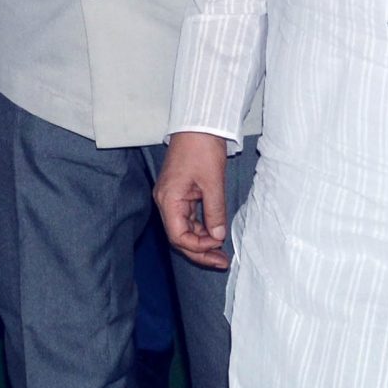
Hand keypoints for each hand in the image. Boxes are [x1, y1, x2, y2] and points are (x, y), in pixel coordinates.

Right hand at [155, 132, 231, 270]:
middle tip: (222, 262)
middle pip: (179, 236)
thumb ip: (214, 211)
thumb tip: (218, 236)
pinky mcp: (179, 193)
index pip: (178, 235)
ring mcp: (172, 197)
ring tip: (221, 252)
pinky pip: (188, 218)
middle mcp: (166, 201)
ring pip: (183, 229)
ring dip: (201, 241)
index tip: (218, 247)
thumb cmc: (202, 149)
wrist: (198, 125)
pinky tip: (214, 233)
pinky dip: (201, 228)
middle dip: (200, 251)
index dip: (197, 247)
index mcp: (169, 199)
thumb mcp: (213, 182)